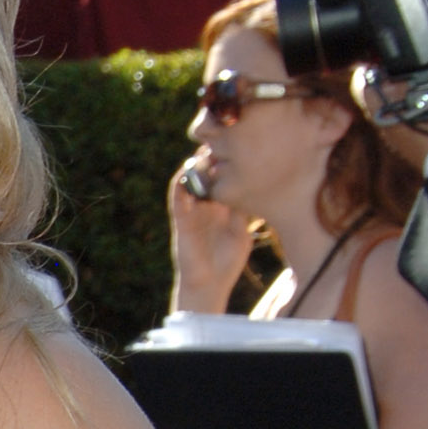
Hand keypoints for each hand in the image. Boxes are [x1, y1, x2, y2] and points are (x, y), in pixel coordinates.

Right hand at [167, 161, 254, 310]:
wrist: (209, 285)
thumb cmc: (227, 262)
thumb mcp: (241, 231)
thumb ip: (242, 211)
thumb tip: (251, 187)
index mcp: (220, 208)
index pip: (222, 179)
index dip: (227, 163)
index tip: (239, 146)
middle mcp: (205, 207)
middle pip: (205, 175)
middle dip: (211, 158)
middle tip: (222, 143)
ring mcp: (192, 213)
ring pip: (190, 183)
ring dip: (195, 167)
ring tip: (204, 152)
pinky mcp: (181, 222)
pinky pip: (177, 199)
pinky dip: (179, 184)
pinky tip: (185, 170)